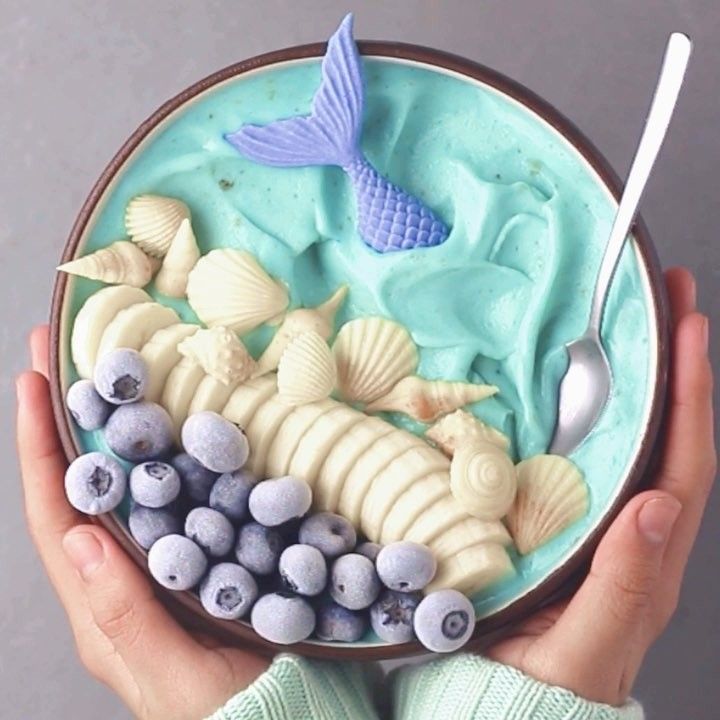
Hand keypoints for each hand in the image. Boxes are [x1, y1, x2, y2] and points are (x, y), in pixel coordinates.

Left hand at [17, 326, 268, 719]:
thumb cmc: (232, 714)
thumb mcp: (176, 678)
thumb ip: (128, 618)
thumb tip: (80, 539)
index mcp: (103, 608)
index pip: (56, 517)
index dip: (40, 449)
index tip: (31, 381)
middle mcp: (121, 581)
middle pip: (79, 490)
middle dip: (62, 420)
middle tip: (59, 353)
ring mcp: (160, 568)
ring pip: (123, 489)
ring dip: (108, 430)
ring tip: (109, 375)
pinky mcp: (199, 560)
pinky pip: (169, 500)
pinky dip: (161, 457)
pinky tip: (175, 426)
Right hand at [487, 267, 715, 704]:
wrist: (506, 699)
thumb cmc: (548, 681)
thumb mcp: (589, 644)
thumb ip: (625, 584)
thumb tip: (655, 505)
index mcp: (647, 554)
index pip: (682, 460)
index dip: (690, 393)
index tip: (691, 326)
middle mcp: (632, 528)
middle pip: (666, 435)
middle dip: (677, 364)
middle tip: (671, 298)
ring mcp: (597, 520)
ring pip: (630, 439)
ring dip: (640, 378)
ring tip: (636, 323)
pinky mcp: (560, 518)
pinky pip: (585, 456)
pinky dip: (591, 412)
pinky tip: (572, 382)